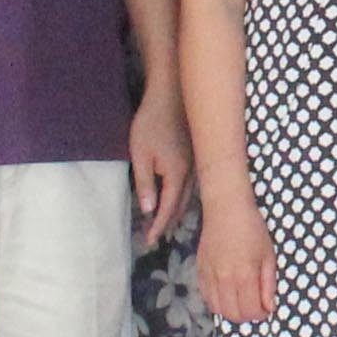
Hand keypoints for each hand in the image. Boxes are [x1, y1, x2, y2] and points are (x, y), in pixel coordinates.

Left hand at [128, 84, 193, 241]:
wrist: (171, 95)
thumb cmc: (151, 123)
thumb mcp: (141, 154)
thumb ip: (146, 183)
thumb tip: (149, 210)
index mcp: (176, 174)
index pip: (167, 208)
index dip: (158, 226)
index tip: (150, 241)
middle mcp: (191, 173)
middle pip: (180, 206)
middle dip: (168, 222)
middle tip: (156, 236)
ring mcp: (195, 164)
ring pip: (188, 196)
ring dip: (176, 211)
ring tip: (166, 223)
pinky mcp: (194, 156)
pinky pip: (190, 185)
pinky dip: (182, 198)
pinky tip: (176, 198)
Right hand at [193, 188, 275, 325]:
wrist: (226, 208)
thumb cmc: (252, 229)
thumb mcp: (268, 255)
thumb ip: (268, 284)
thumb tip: (269, 307)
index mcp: (244, 275)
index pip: (251, 311)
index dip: (261, 314)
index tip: (266, 308)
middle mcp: (224, 279)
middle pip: (233, 315)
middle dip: (247, 316)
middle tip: (255, 306)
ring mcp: (209, 276)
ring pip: (218, 310)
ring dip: (232, 311)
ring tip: (242, 300)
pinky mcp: (199, 271)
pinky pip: (207, 298)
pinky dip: (218, 302)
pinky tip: (227, 294)